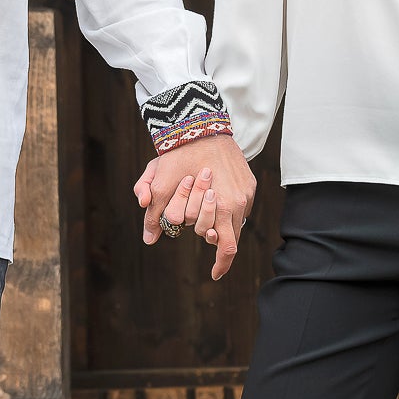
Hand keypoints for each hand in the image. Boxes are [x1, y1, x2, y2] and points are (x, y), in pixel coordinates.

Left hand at [134, 134, 255, 281]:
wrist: (200, 124)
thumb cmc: (179, 155)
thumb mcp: (160, 184)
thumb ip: (154, 214)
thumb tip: (149, 239)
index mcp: (222, 206)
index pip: (227, 248)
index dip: (221, 264)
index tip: (214, 274)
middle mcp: (239, 202)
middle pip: (227, 235)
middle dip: (208, 233)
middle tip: (194, 221)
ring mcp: (246, 191)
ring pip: (234, 221)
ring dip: (218, 220)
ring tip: (202, 203)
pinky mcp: (249, 182)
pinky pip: (240, 205)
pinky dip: (226, 206)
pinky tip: (212, 194)